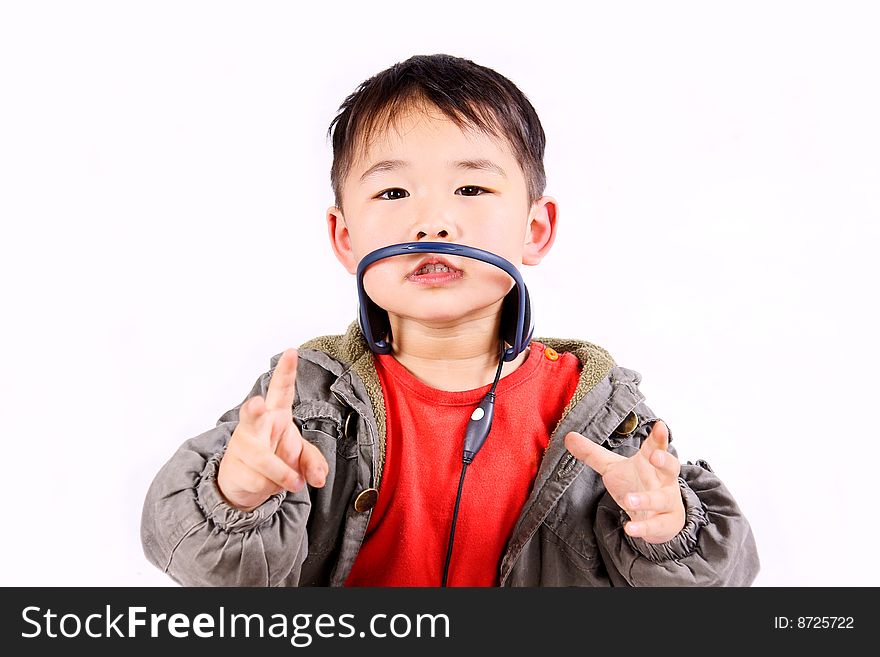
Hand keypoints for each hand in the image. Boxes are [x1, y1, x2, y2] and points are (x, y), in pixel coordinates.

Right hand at [218, 348, 328, 511]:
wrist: (245, 482)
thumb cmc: (274, 456)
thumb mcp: (300, 457)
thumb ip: (314, 463)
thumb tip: (319, 478)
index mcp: (276, 414)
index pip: (281, 389)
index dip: (286, 371)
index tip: (291, 352)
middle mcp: (256, 425)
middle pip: (252, 416)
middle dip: (253, 411)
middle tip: (256, 405)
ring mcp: (242, 445)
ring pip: (266, 462)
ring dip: (284, 477)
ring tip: (292, 482)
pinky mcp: (234, 467)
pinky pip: (261, 482)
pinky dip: (271, 489)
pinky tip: (265, 483)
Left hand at [564, 420, 684, 543]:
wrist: (657, 517)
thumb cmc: (636, 484)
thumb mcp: (613, 468)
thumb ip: (592, 454)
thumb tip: (568, 437)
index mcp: (650, 462)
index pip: (656, 446)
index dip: (658, 436)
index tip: (660, 425)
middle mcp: (663, 479)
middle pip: (670, 467)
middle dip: (665, 461)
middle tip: (655, 456)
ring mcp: (667, 501)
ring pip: (662, 499)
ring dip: (646, 499)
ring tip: (628, 500)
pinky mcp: (665, 523)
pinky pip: (658, 525)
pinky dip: (644, 528)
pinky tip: (630, 529)